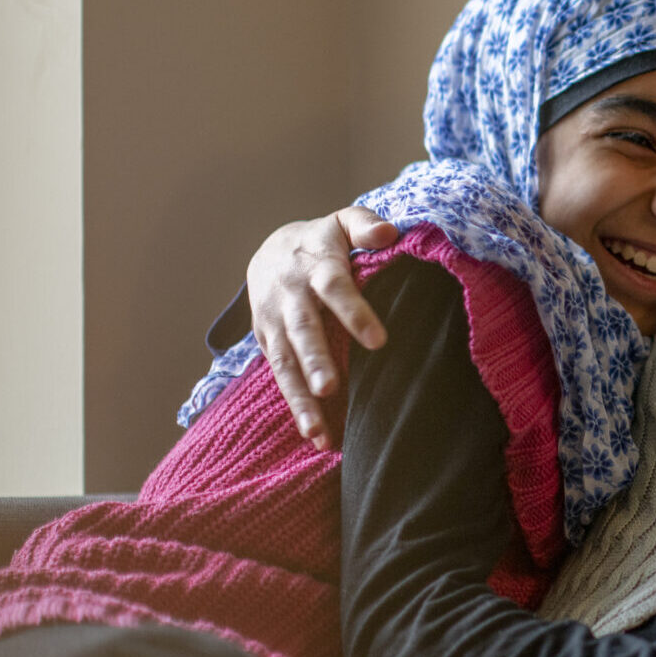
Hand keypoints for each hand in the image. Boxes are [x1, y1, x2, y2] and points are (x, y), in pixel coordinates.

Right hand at [249, 206, 399, 448]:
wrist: (270, 251)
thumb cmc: (323, 241)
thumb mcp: (343, 222)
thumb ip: (366, 225)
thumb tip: (389, 233)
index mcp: (316, 265)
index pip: (335, 288)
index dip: (354, 312)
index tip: (378, 340)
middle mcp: (291, 296)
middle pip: (302, 329)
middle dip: (315, 360)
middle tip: (329, 388)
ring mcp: (274, 322)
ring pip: (285, 361)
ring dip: (299, 396)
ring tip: (317, 431)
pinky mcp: (267, 343)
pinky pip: (280, 376)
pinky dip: (295, 405)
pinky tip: (314, 434)